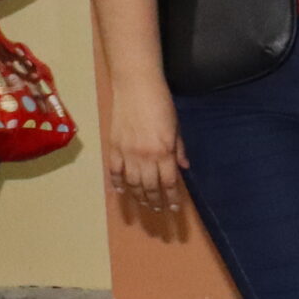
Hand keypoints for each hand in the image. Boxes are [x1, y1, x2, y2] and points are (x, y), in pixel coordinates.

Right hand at [106, 76, 188, 216]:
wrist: (136, 87)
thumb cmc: (161, 103)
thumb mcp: (176, 126)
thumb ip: (179, 149)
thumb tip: (184, 167)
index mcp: (163, 151)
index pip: (169, 182)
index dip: (171, 197)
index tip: (173, 209)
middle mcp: (145, 156)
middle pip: (149, 186)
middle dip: (154, 201)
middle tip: (157, 211)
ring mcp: (127, 152)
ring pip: (131, 182)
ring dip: (137, 196)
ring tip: (142, 205)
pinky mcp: (113, 146)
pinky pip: (114, 170)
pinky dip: (116, 183)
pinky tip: (120, 191)